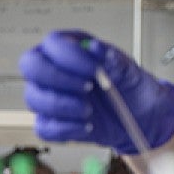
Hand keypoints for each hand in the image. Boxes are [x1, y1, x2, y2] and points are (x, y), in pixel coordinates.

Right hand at [19, 30, 173, 153]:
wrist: (141, 118)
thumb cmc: (132, 87)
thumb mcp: (130, 71)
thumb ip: (113, 59)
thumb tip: (94, 47)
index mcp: (71, 48)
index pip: (53, 44)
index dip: (69, 56)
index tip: (94, 69)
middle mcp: (54, 69)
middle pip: (31, 67)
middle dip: (57, 79)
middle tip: (86, 88)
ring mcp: (50, 96)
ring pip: (33, 98)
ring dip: (62, 106)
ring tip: (90, 111)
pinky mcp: (53, 122)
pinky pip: (44, 128)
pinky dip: (66, 130)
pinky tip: (87, 126)